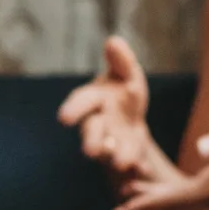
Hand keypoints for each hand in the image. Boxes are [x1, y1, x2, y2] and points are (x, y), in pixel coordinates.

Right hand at [58, 36, 172, 185]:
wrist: (129, 116)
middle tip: (92, 152)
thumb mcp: (127, 74)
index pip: (80, 103)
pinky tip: (144, 168)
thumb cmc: (123, 90)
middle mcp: (97, 124)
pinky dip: (136, 165)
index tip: (64, 119)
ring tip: (123, 162)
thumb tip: (114, 41)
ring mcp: (111, 143)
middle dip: (93, 142)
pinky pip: (130, 163)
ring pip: (110, 152)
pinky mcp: (126, 157)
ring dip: (116, 156)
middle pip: (92, 133)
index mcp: (93, 100)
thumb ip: (122, 61)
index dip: (73, 110)